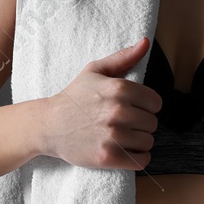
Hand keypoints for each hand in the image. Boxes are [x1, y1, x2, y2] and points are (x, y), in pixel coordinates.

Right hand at [36, 37, 162, 170]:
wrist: (48, 125)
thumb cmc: (74, 98)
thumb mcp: (95, 71)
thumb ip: (123, 57)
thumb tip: (145, 42)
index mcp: (118, 88)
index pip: (155, 103)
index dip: (145, 106)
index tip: (132, 109)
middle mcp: (117, 111)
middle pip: (152, 123)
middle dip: (141, 124)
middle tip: (123, 123)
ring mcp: (113, 135)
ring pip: (148, 142)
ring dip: (139, 142)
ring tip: (122, 137)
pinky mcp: (108, 157)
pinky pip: (142, 160)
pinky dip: (138, 158)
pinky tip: (125, 151)